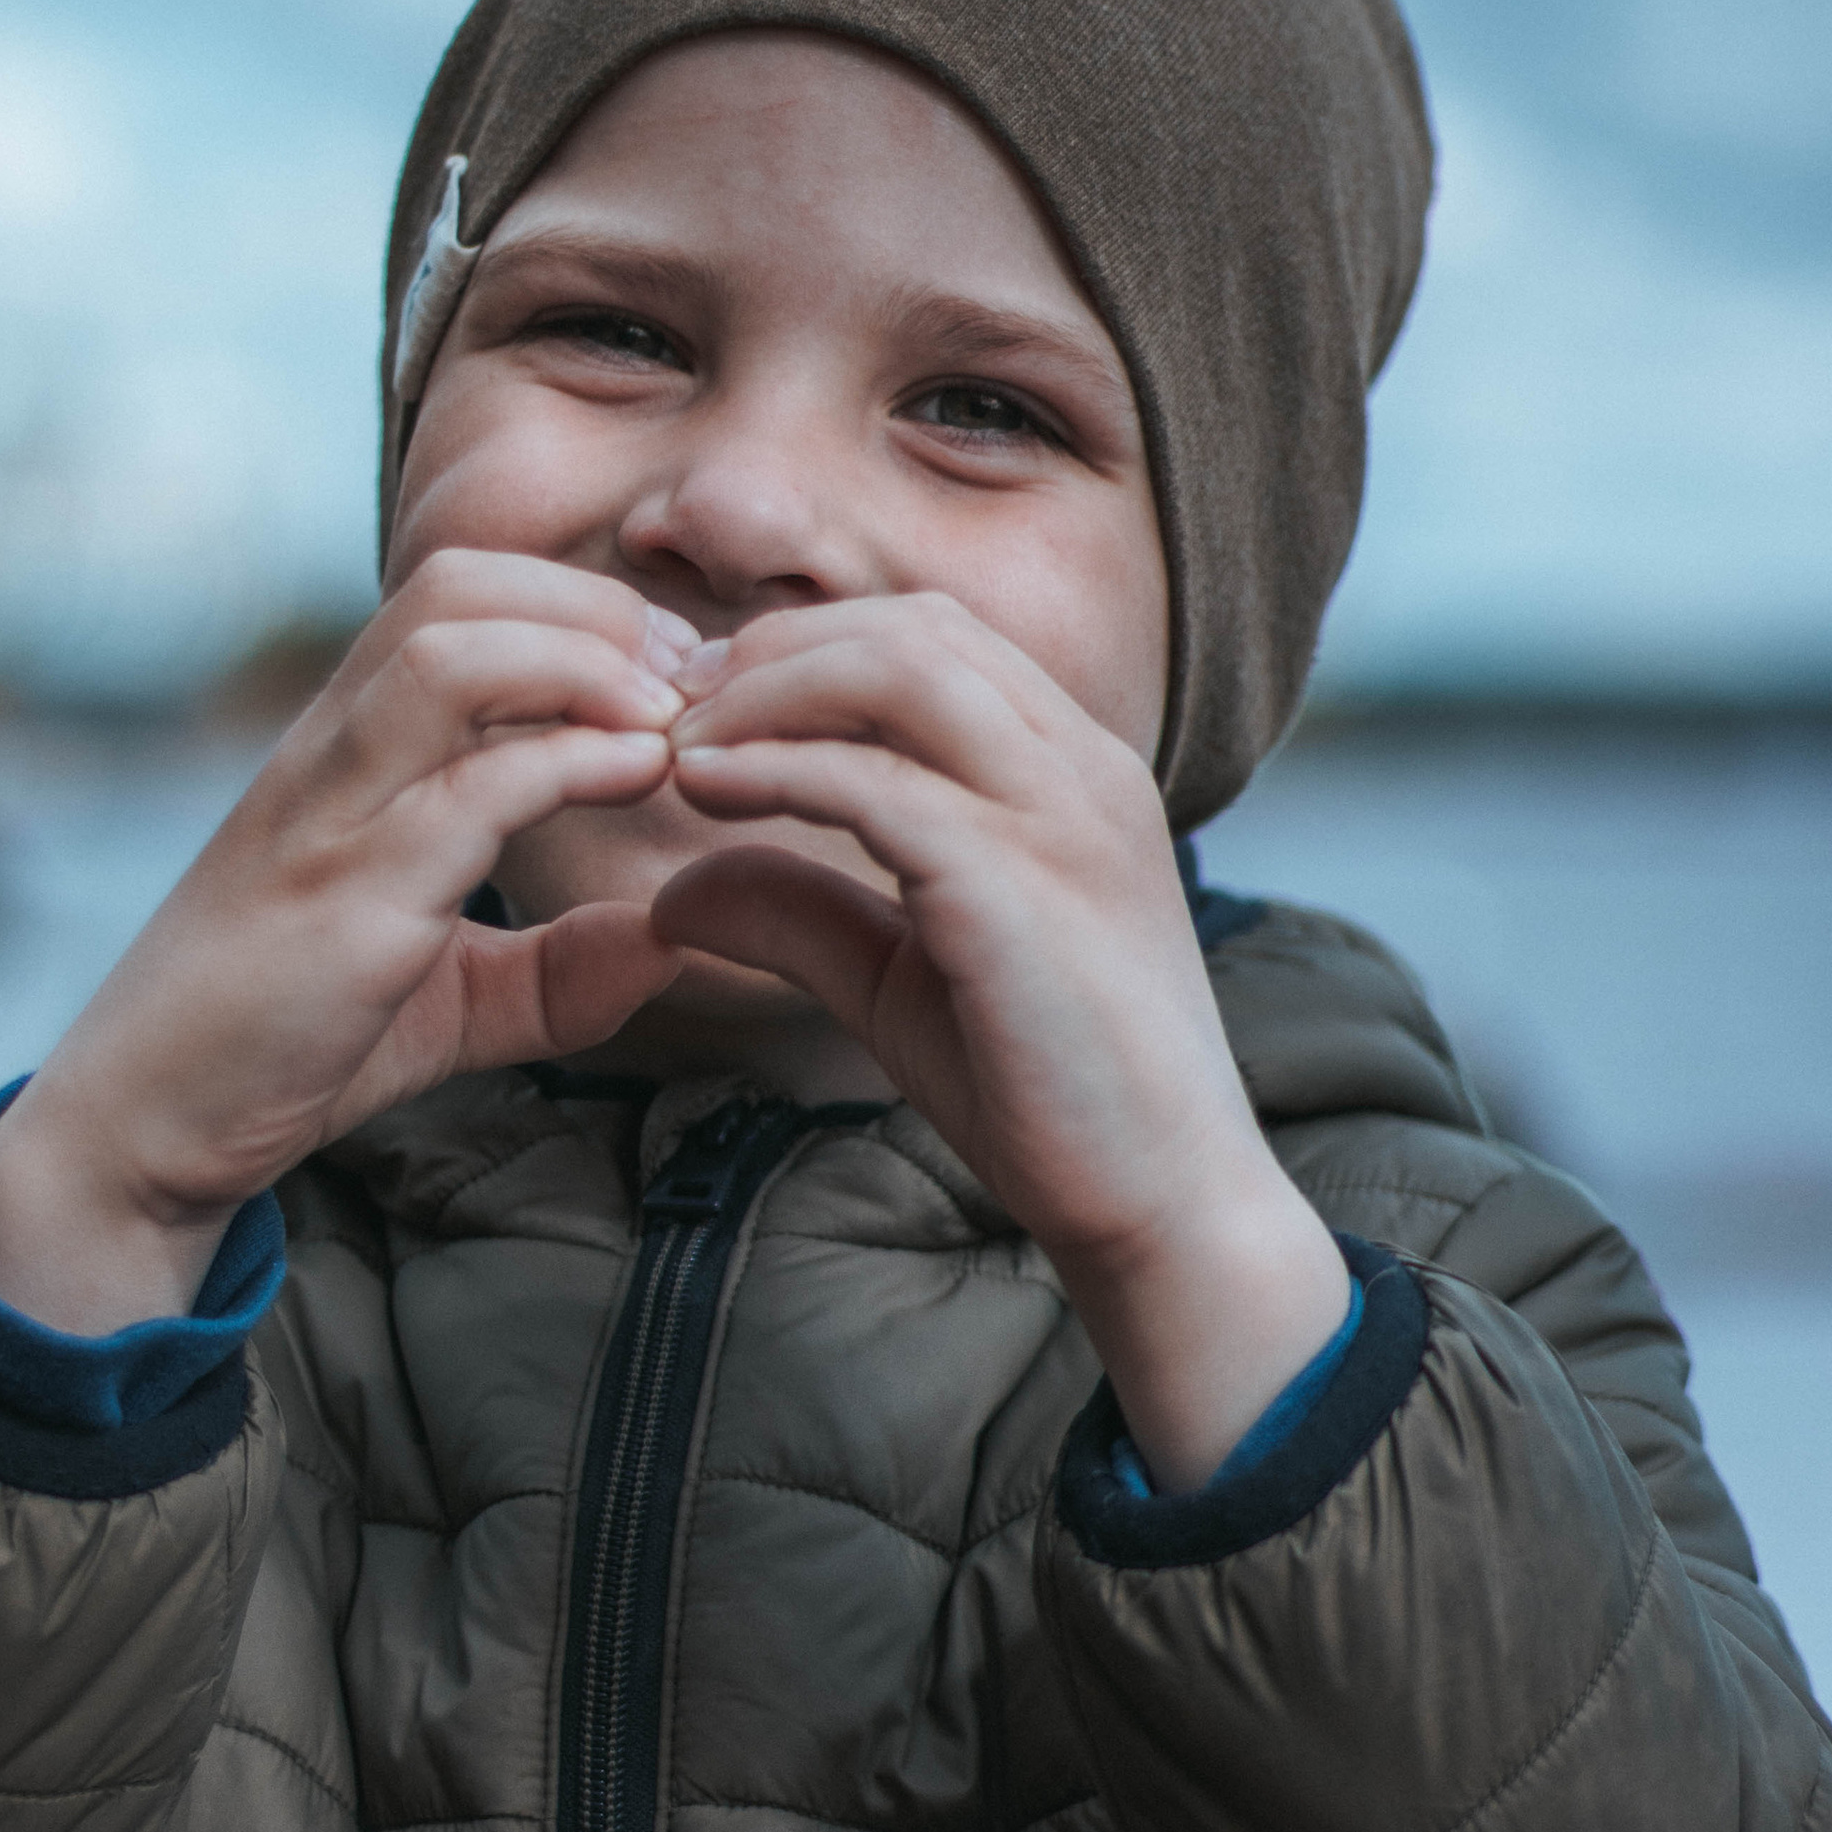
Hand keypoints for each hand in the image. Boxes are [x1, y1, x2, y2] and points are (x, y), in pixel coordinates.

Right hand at [0, 553, 694, 1334]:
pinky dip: (568, 764)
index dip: (581, 606)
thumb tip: (675, 943)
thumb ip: (559, 969)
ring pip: (448, 654)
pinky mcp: (342, 898)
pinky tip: (639, 779)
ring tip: (669, 721)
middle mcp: (327, 754)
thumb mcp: (453, 998)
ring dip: (583, 663)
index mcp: (345, 749)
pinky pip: (463, 789)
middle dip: (595, 610)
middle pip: (456, 589)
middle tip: (692, 683)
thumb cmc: (289, 1045)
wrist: (148, 1128)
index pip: (456, 594)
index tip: (675, 676)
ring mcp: (327, 816)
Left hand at [656, 593, 1351, 1486]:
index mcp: (1076, 772)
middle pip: (911, 627)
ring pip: (898, 668)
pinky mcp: (1022, 885)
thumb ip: (803, 913)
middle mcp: (1084, 767)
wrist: (1165, 1204)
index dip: (806, 648)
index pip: (936, 637)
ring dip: (765, 690)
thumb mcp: (903, 978)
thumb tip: (669, 890)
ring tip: (676, 743)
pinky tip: (700, 792)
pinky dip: (773, 766)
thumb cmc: (1052, 1097)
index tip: (704, 708)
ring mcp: (1065, 816)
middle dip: (773, 650)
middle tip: (667, 709)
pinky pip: (876, 780)